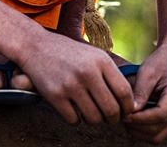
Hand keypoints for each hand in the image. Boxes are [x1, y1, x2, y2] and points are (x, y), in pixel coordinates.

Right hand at [18, 31, 134, 125]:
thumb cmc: (69, 53)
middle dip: (112, 118)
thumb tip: (129, 103)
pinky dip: (75, 119)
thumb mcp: (93, 55)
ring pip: (94, 119)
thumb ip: (110, 74)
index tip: (124, 112)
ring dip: (93, 120)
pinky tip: (72, 108)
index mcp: (101, 60)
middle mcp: (88, 72)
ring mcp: (71, 84)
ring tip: (89, 110)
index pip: (124, 93)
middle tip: (108, 117)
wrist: (36, 46)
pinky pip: (74, 120)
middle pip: (111, 110)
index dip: (127, 107)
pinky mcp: (56, 96)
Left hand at [123, 44, 166, 144]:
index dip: (140, 118)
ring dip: (140, 131)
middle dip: (138, 126)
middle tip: (122, 116)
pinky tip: (134, 119)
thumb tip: (131, 111)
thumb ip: (141, 91)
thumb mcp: (148, 71)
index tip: (125, 115)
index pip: (160, 115)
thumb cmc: (160, 62)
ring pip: (158, 136)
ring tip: (127, 118)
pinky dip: (145, 130)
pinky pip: (159, 132)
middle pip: (158, 129)